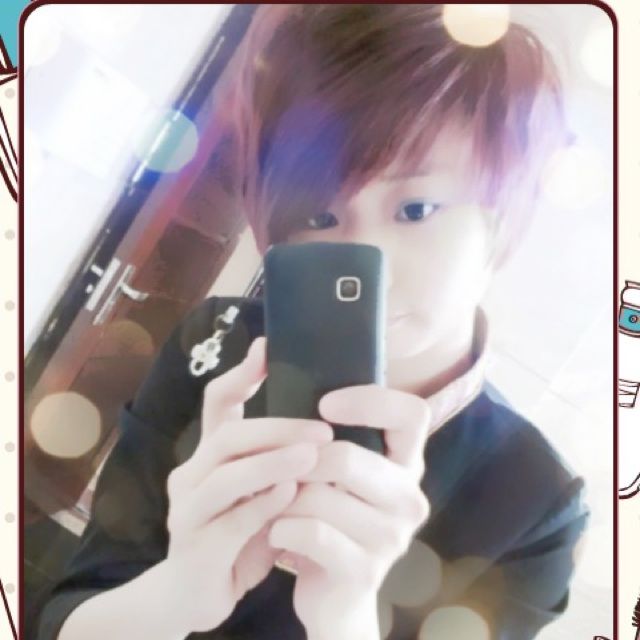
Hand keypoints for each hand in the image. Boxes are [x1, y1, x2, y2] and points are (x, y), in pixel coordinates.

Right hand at [163, 336, 333, 635]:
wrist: (196, 595)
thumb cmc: (238, 534)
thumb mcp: (257, 491)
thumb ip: (276, 460)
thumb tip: (323, 425)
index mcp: (209, 455)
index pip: (217, 402)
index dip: (240, 373)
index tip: (267, 347)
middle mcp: (192, 475)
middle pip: (228, 435)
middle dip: (277, 428)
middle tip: (321, 428)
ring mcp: (187, 511)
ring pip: (225, 476)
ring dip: (271, 462)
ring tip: (311, 456)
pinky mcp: (194, 548)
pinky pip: (229, 522)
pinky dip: (261, 505)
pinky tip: (291, 497)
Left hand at [268, 384, 430, 639]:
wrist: (329, 591)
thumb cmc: (321, 513)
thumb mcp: (319, 465)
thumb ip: (298, 409)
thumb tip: (260, 346)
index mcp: (403, 461)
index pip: (412, 413)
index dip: (370, 401)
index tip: (325, 403)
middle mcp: (409, 495)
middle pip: (348, 457)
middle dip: (297, 461)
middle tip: (276, 470)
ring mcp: (393, 536)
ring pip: (320, 496)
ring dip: (282, 497)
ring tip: (271, 501)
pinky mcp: (367, 570)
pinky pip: (311, 533)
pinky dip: (281, 528)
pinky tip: (276, 532)